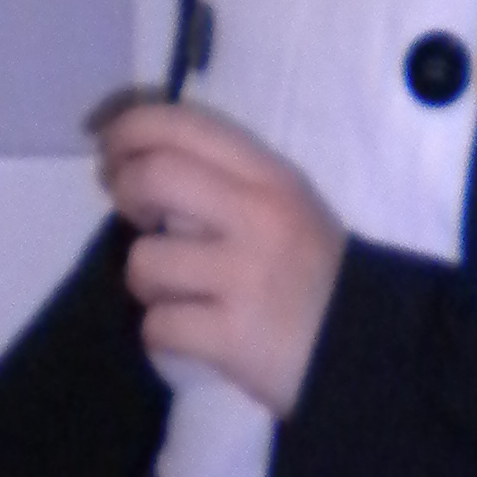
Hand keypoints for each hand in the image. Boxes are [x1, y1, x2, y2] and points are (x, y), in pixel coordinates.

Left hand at [94, 94, 345, 416]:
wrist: (366, 351)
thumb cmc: (311, 274)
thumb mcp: (283, 206)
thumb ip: (220, 180)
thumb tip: (134, 163)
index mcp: (269, 177)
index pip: (184, 125)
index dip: (129, 128)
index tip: (110, 148)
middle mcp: (258, 216)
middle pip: (153, 176)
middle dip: (125, 193)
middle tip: (135, 215)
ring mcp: (243, 277)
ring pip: (144, 261)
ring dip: (148, 282)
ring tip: (180, 293)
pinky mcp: (231, 336)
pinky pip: (157, 326)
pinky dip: (164, 335)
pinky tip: (193, 334)